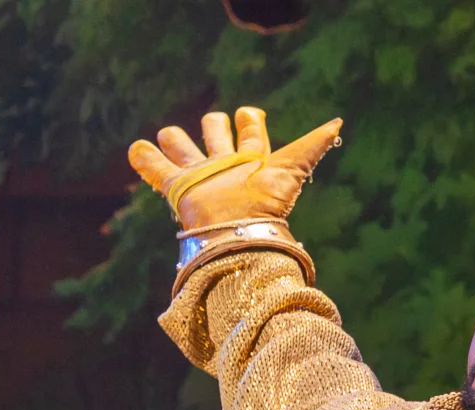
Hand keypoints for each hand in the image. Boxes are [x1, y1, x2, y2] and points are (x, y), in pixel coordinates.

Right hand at [127, 106, 342, 230]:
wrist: (238, 232)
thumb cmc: (267, 202)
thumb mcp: (293, 166)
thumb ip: (314, 145)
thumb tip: (338, 124)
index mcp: (252, 163)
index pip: (251, 136)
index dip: (250, 122)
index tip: (249, 112)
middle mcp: (225, 170)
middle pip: (216, 141)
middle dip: (214, 128)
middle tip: (213, 119)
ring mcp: (200, 179)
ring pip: (185, 154)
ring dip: (177, 142)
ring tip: (167, 134)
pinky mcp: (178, 189)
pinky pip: (158, 172)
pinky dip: (146, 160)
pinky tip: (136, 148)